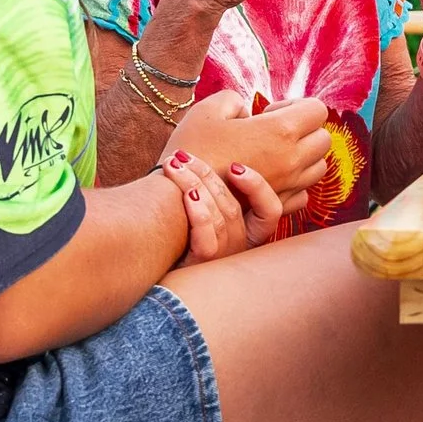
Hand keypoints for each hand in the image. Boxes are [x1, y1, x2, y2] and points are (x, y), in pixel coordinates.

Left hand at [156, 153, 283, 263]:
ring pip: (219, 215)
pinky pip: (206, 236)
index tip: (234, 166)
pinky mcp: (202, 264)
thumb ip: (211, 191)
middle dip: (207, 174)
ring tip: (173, 166)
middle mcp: (239, 246)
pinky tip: (185, 194)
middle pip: (234, 206)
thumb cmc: (174, 234)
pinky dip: (198, 212)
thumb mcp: (200, 210)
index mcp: (247, 233)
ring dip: (195, 184)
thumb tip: (203, 157)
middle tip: (183, 156)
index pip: (270, 211)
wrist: (152, 265)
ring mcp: (222, 257)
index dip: (258, 187)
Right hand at [164, 90, 330, 212]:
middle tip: (271, 132)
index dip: (296, 105)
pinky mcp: (277, 208)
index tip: (268, 112)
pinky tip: (270, 177)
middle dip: (304, 130)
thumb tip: (248, 111)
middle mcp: (291, 160)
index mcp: (279, 131)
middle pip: (324, 139)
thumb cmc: (191, 150)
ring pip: (319, 168)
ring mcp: (287, 187)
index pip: (318, 110)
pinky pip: (304, 194)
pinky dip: (295, 184)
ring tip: (271, 155)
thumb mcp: (209, 108)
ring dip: (303, 157)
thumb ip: (236, 99)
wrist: (176, 198)